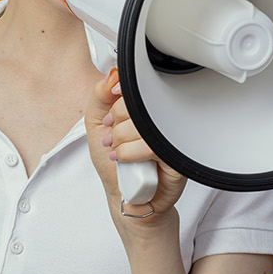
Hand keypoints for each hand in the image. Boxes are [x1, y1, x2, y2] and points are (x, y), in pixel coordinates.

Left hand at [85, 68, 186, 220]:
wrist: (125, 196)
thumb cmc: (114, 163)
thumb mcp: (96, 125)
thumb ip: (99, 97)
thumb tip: (111, 77)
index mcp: (144, 106)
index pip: (136, 85)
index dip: (118, 98)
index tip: (111, 113)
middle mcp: (159, 118)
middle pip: (139, 103)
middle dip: (116, 124)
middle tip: (113, 137)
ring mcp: (170, 136)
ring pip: (143, 124)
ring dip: (121, 141)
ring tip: (119, 152)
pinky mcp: (176, 155)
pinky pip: (151, 145)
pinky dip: (130, 153)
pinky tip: (126, 160)